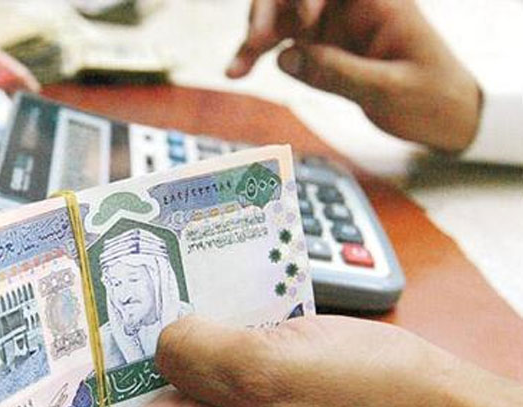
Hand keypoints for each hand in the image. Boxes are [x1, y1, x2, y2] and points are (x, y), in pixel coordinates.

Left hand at [47, 316, 522, 406]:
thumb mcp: (276, 376)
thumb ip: (198, 351)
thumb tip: (156, 332)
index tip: (8, 361)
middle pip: (104, 405)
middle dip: (75, 351)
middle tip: (50, 291)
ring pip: (148, 374)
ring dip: (127, 329)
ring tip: (100, 273)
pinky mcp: (244, 394)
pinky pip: (194, 358)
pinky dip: (179, 323)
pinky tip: (172, 283)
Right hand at [226, 0, 480, 152]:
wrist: (447, 118)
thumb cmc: (432, 98)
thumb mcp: (389, 89)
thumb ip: (337, 72)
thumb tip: (284, 57)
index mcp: (377, 2)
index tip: (302, 28)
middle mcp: (350, 6)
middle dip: (268, 10)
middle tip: (254, 43)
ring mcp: (332, 25)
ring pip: (279, 14)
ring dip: (254, 35)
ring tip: (236, 69)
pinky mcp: (320, 46)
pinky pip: (280, 42)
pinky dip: (257, 54)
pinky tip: (236, 71)